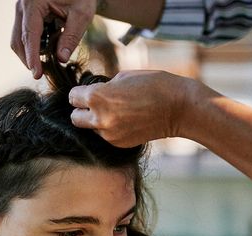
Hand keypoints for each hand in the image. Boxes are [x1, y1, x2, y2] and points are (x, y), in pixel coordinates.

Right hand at [11, 0, 95, 78]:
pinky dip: (35, 45)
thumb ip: (71, 37)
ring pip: (19, 40)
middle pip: (18, 40)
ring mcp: (21, 11)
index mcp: (34, 2)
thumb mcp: (82, 14)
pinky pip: (24, 36)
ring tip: (54, 50)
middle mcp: (22, 6)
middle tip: (45, 72)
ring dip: (33, 52)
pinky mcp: (24, 16)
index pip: (30, 34)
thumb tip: (61, 59)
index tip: (36, 74)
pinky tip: (52, 41)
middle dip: (29, 59)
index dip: (32, 57)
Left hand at [69, 70, 193, 146]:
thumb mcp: (123, 76)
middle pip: (75, 118)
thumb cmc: (154, 85)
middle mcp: (100, 119)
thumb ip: (103, 87)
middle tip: (96, 104)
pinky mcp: (119, 144)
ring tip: (115, 112)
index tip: (87, 91)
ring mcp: (109, 135)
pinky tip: (125, 120)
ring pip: (90, 129)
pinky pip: (105, 136)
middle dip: (82, 110)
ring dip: (96, 121)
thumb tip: (92, 92)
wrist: (179, 108)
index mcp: (98, 97)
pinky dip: (109, 129)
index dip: (80, 93)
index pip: (72, 98)